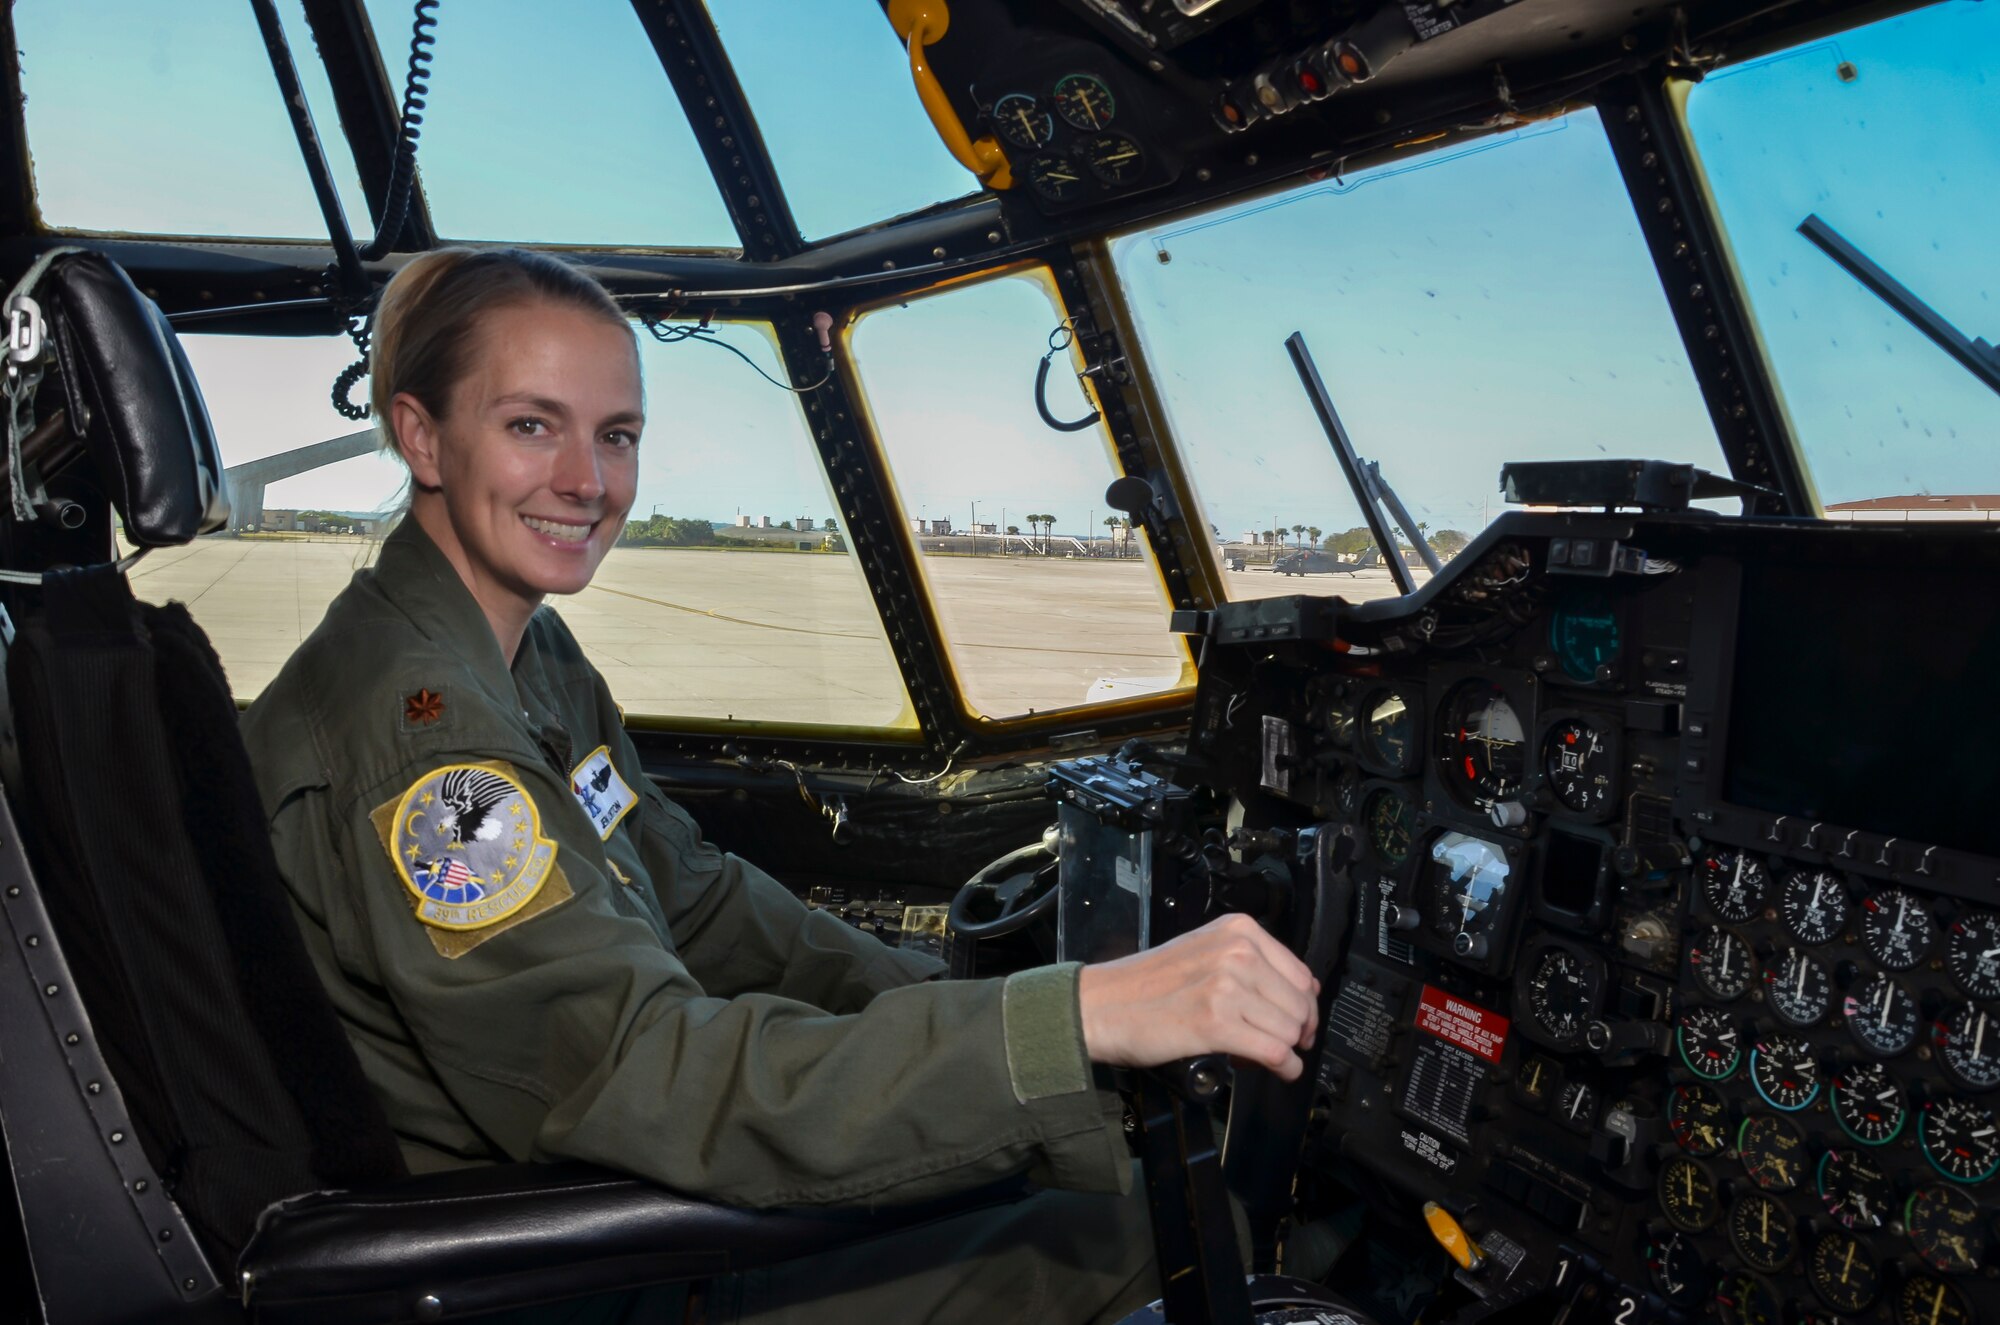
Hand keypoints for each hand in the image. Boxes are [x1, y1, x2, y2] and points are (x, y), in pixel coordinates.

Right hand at [1077, 913, 1319, 1080]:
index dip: (1304, 1007)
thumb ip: (1250, 963)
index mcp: (1238, 930)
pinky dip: (1283, 1068)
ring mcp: (1227, 986)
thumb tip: (1302, 994)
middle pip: (1300, 1005)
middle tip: (1277, 1045)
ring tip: (1259, 1054)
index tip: (1297, 1023)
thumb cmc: (1146, 984)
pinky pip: (1274, 1052)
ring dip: (1284, 1051)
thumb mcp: (1204, 951)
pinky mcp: (1216, 1023)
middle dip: (1296, 1032)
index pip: (1301, 974)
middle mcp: (1237, 952)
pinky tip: (1277, 1070)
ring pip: (1290, 1030)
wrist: (1102, 1005)